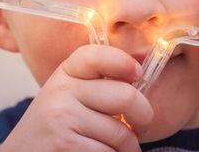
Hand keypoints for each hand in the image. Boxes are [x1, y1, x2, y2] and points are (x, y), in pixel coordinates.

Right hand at [0, 45, 152, 151]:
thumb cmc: (54, 125)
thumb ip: (96, 84)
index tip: (137, 74)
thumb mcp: (68, 95)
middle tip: (140, 126)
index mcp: (66, 73)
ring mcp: (62, 117)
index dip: (123, 62)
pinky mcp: (65, 144)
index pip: (97, 55)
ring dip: (129, 147)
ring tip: (116, 148)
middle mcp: (62, 90)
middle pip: (125, 96)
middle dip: (144, 116)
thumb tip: (139, 76)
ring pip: (121, 133)